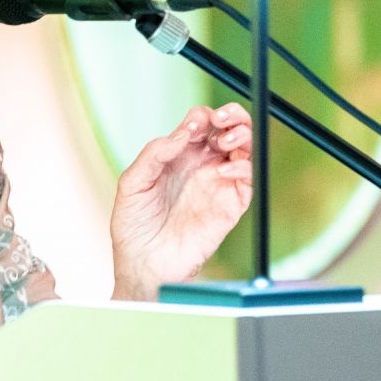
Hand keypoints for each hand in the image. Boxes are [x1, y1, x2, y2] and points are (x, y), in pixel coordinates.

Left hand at [109, 102, 253, 299]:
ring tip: (225, 140)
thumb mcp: (133, 182)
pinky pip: (247, 179)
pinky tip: (224, 170)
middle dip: (231, 116)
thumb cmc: (134, 226)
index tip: (194, 122)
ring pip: (243, 149)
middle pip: (228, 130)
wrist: (144, 264)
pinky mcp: (230, 205)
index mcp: (178, 157)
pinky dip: (242, 167)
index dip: (202, 116)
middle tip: (223, 118)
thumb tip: (183, 132)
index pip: (200, 124)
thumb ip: (155, 153)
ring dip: (241, 135)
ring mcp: (217, 184)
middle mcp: (201, 166)